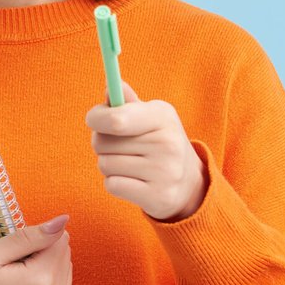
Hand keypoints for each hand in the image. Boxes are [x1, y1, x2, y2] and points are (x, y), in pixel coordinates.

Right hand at [0, 215, 75, 284]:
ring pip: (67, 277)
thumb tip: (62, 221)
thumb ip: (29, 236)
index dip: (37, 242)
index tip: (18, 256)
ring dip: (49, 275)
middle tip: (17, 270)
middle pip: (64, 258)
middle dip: (44, 257)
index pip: (60, 240)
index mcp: (40, 279)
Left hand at [84, 81, 208, 221]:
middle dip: (103, 144)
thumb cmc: (159, 142)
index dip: (97, 118)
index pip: (115, 119)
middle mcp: (167, 143)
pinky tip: (133, 180)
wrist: (188, 183)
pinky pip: (112, 185)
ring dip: (110, 165)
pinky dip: (115, 183)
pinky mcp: (158, 196)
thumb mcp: (150, 117)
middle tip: (120, 146)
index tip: (96, 120)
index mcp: (162, 116)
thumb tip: (111, 87)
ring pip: (105, 165)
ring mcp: (165, 172)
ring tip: (130, 164)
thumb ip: (127, 103)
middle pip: (102, 142)